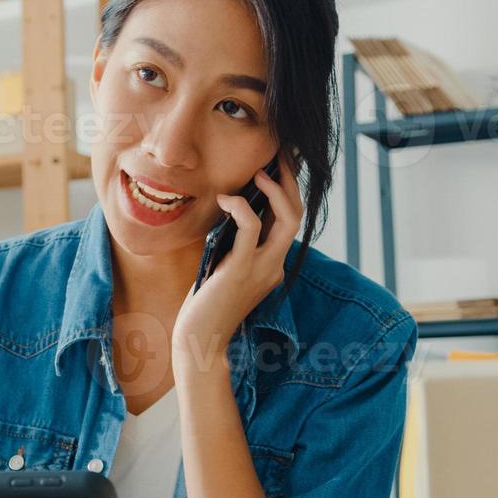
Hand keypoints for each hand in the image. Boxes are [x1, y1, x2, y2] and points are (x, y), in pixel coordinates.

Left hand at [172, 155, 304, 370]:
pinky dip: (241, 207)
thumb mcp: (225, 268)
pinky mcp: (242, 270)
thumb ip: (234, 245)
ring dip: (276, 190)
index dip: (287, 191)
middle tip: (279, 156)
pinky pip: (251, 228)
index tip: (278, 165)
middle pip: (298, 215)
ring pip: (288, 219)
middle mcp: (275, 266)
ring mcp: (263, 268)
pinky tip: (225, 199)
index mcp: (273, 265)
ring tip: (260, 172)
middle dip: (291, 182)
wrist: (199, 341)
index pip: (290, 221)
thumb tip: (229, 210)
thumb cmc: (206, 305)